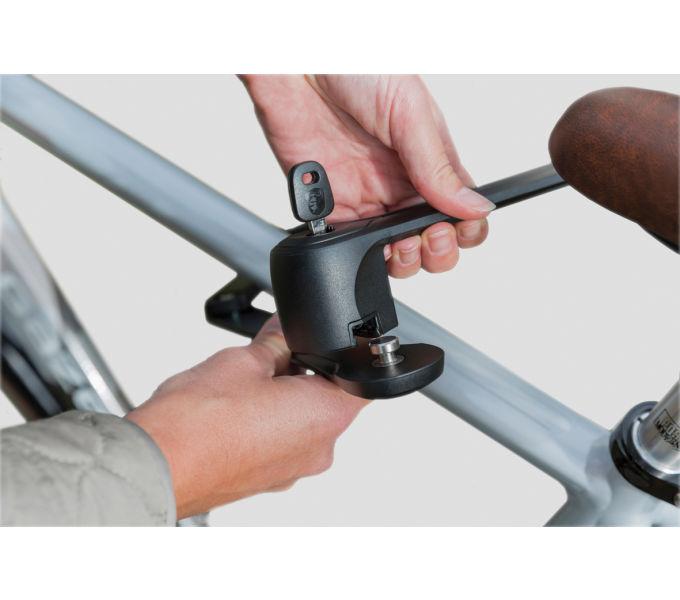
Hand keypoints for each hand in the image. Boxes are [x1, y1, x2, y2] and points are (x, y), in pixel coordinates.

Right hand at [126, 317, 367, 518]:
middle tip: (271, 355)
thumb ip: (278, 339)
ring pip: (302, 420)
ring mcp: (293, 469)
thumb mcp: (245, 360)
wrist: (157, 466)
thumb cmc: (198, 421)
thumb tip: (289, 325)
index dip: (342, 354)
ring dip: (283, 398)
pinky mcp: (269, 478)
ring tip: (244, 386)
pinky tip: (236, 409)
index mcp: (326, 416)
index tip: (320, 341)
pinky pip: (282, 441)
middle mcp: (319, 449)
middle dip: (304, 372)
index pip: (360, 378)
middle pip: (328, 398)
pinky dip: (268, 422)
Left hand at [242, 75, 493, 277]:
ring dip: (405, 260)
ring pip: (394, 251)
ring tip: (402, 245)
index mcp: (428, 162)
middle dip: (438, 251)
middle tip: (430, 237)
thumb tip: (474, 206)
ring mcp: (367, 200)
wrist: (296, 65)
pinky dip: (360, 253)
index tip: (459, 230)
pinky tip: (366, 240)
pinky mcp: (331, 209)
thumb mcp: (410, 113)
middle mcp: (400, 186)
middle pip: (431, 239)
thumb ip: (438, 167)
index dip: (465, 229)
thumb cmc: (355, 70)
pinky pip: (350, 245)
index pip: (460, 210)